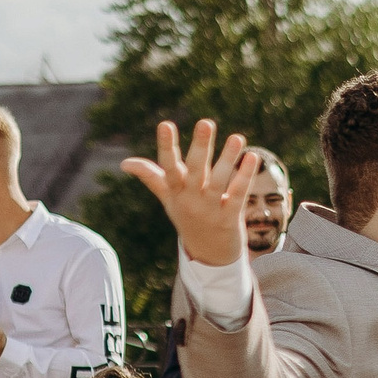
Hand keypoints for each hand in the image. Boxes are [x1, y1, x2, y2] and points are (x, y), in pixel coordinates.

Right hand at [121, 120, 258, 268]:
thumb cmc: (188, 218)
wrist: (209, 255)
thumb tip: (125, 163)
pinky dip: (245, 176)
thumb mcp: (169, 199)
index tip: (165, 124)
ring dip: (228, 159)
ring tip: (237, 137)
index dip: (166, 147)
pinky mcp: (230, 218)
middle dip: (200, 147)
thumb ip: (151, 177)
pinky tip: (252, 158)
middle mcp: (191, 200)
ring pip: (219, 181)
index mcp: (175, 192)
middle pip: (195, 170)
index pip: (168, 167)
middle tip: (205, 123)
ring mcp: (210, 210)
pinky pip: (238, 195)